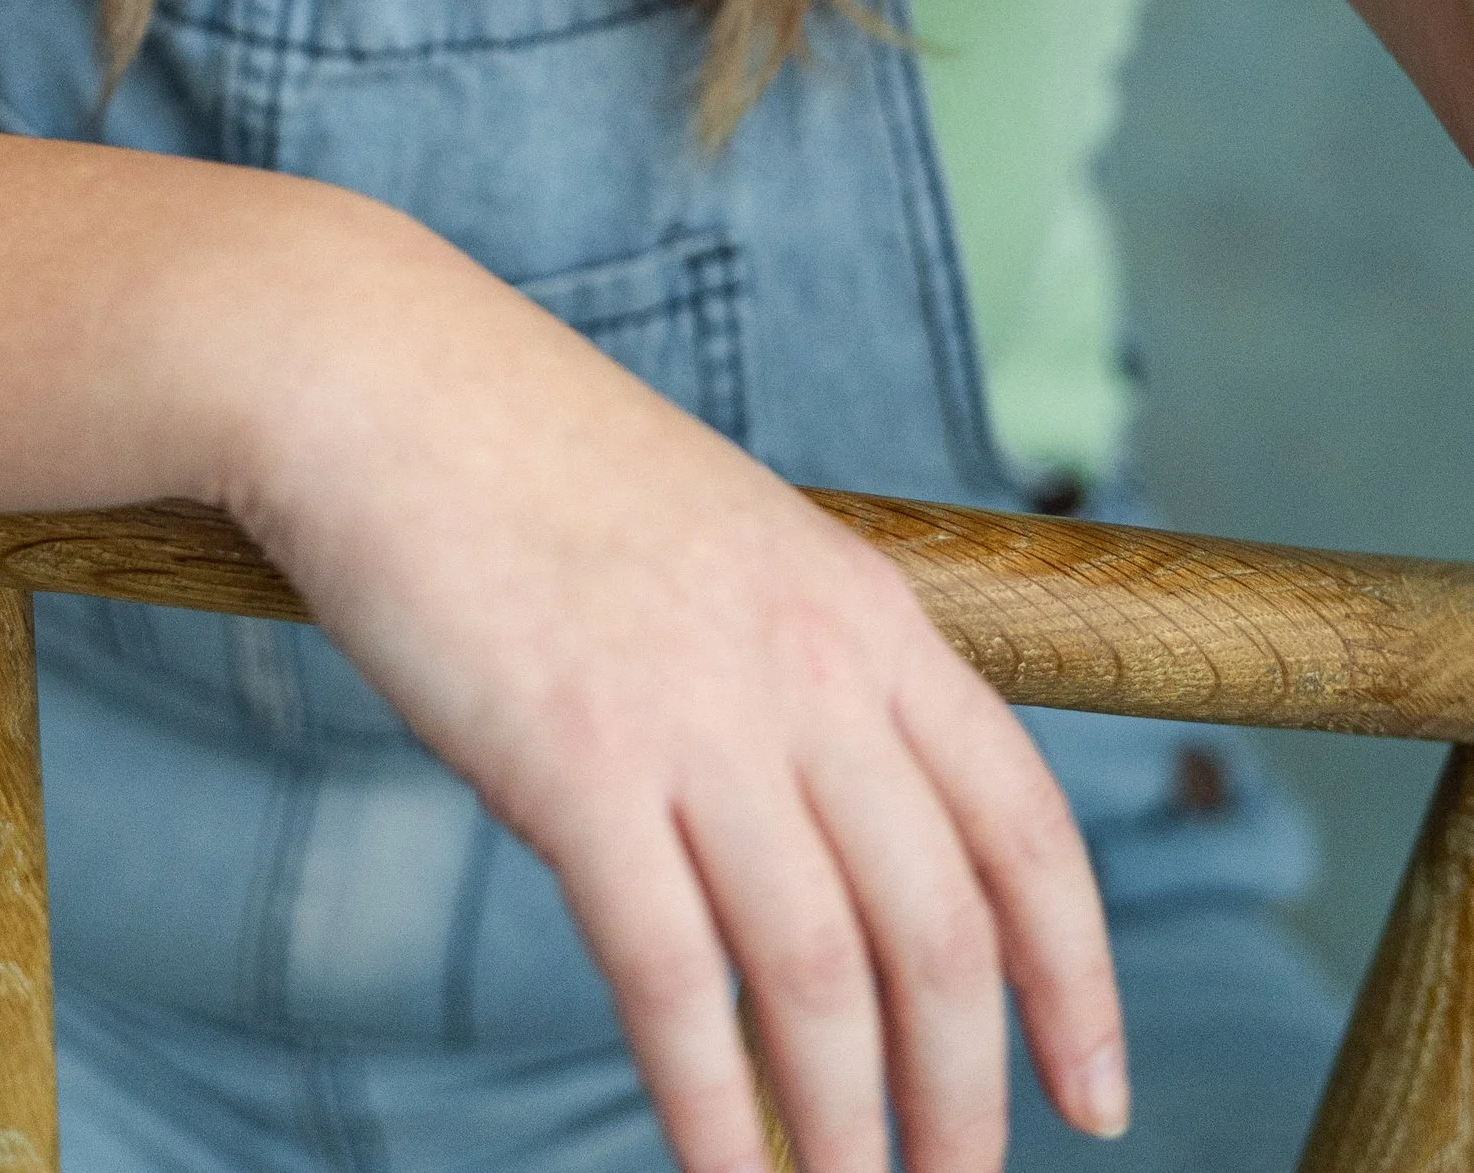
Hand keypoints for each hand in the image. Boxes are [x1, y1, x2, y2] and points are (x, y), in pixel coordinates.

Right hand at [226, 224, 1127, 1172]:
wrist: (378, 377)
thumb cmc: (527, 461)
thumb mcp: (723, 543)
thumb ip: (796, 671)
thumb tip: (832, 835)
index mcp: (862, 606)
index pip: (1023, 824)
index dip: (1078, 979)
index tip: (1095, 1095)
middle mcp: (810, 663)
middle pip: (941, 929)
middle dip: (964, 1094)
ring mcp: (698, 715)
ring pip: (824, 977)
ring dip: (847, 1129)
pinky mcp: (576, 765)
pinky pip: (674, 981)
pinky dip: (711, 1111)